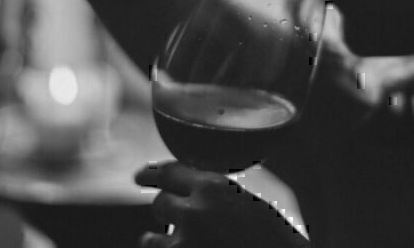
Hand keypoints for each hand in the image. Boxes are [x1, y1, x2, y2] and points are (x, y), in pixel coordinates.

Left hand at [134, 162, 309, 247]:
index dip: (151, 173)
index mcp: (215, 188)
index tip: (140, 176)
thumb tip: (188, 192)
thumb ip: (217, 195)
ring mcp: (184, 244)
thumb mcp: (249, 204)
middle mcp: (194, 212)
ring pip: (151, 238)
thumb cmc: (274, 240)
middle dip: (168, 211)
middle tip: (182, 222)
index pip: (169, 172)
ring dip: (160, 239)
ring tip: (176, 243)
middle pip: (160, 203)